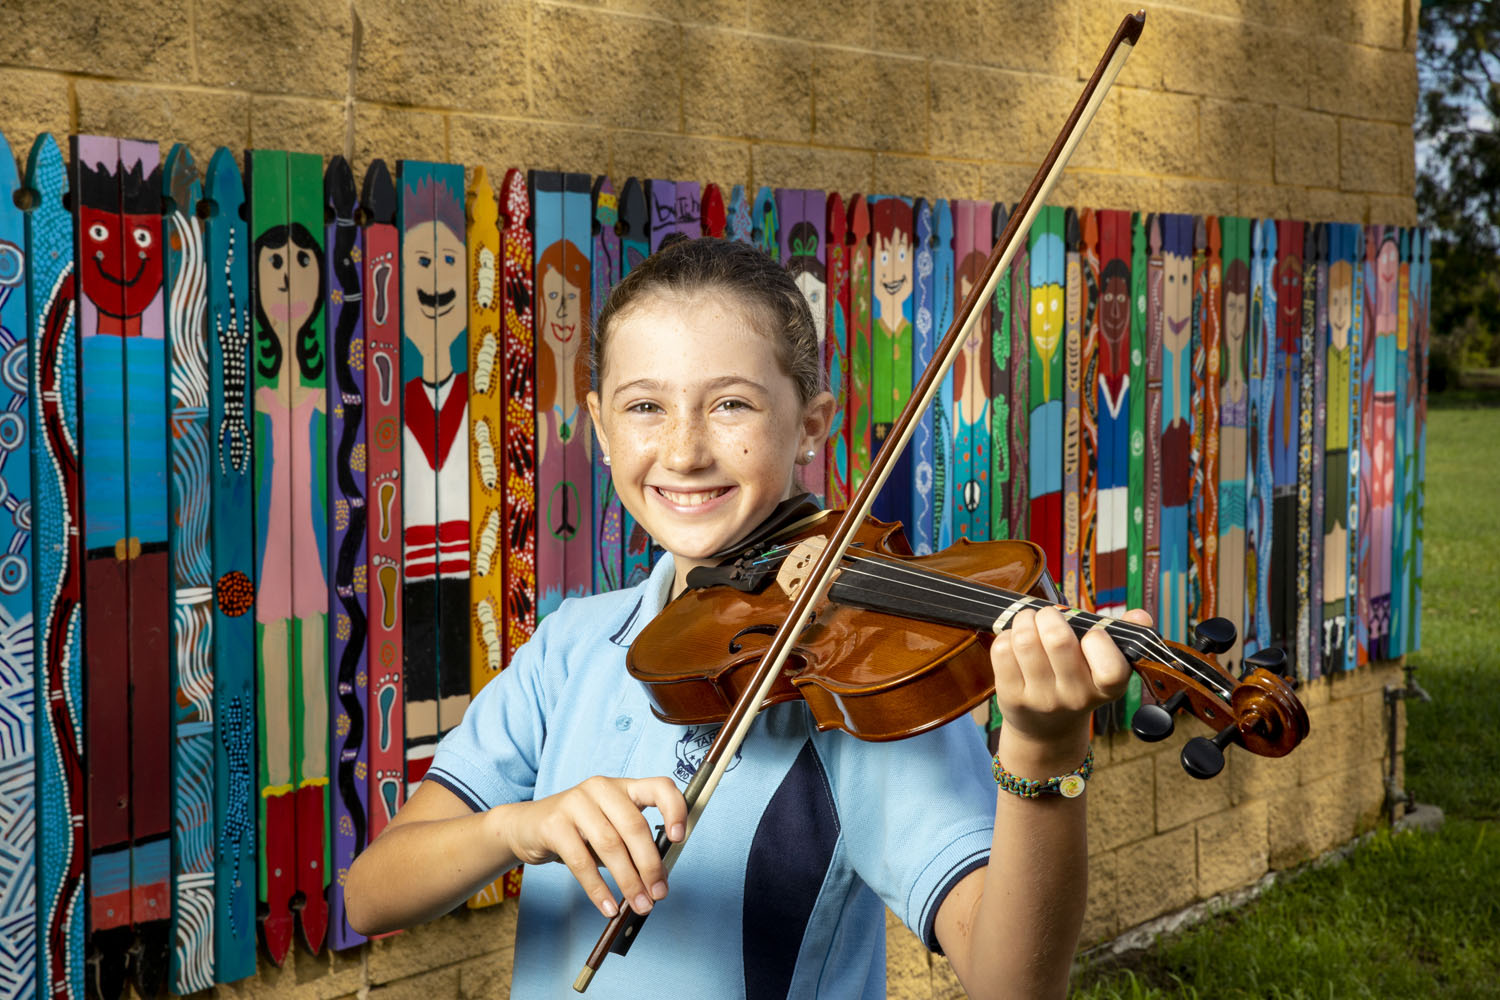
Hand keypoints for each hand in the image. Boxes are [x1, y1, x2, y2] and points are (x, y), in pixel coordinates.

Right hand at [500, 775, 687, 918]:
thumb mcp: (610, 830)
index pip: (659, 787)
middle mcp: (602, 788)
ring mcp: (576, 802)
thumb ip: (634, 847)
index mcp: (623, 787)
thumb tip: (660, 880)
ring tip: (639, 905)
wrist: (527, 826)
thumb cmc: (578, 831)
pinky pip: (581, 861)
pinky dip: (597, 888)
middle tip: (659, 894)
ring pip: (610, 845)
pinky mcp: (555, 824)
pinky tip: (608, 906)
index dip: (674, 810)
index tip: (679, 839)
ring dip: (628, 881)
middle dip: (650, 865)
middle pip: (634, 825)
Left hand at [989, 607, 1151, 753]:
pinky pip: (1002, 651)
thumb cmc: (1079, 682)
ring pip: (1025, 641)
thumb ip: (1123, 636)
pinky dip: (1006, 635)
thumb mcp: (1105, 668)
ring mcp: (1042, 699)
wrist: (1046, 731)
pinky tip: (1014, 640)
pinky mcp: (1012, 696)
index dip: (1099, 639)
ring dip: (1024, 621)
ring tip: (1028, 622)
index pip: (1111, 667)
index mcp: (1106, 688)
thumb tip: (1140, 614)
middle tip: (1047, 616)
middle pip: (1058, 640)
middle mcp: (1075, 697)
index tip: (1092, 634)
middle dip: (1050, 616)